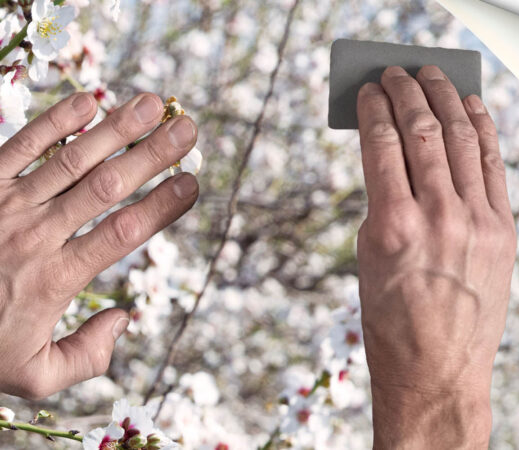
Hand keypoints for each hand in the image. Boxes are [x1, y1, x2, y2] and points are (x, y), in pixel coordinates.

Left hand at [0, 92, 198, 399]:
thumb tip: (122, 319)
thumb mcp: (33, 374)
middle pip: (107, 187)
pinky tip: (87, 100)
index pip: (122, 233)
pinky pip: (21, 146)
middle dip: (152, 155)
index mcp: (56, 278)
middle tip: (186, 129)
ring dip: (116, 129)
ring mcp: (7, 204)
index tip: (193, 184)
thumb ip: (87, 356)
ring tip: (152, 104)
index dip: (162, 206)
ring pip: (72, 160)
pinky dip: (54, 122)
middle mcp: (36, 235)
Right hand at [356, 65, 515, 448]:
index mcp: (391, 226)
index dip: (373, 109)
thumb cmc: (389, 321)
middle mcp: (437, 217)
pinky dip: (481, 129)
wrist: (436, 372)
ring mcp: (476, 222)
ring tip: (431, 75)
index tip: (367, 91)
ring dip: (444, 99)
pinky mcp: (503, 230)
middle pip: (421, 132)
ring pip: (460, 139)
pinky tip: (469, 106)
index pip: (381, 144)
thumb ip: (381, 201)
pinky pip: (493, 165)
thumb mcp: (367, 258)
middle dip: (406, 91)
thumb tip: (391, 156)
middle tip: (394, 71)